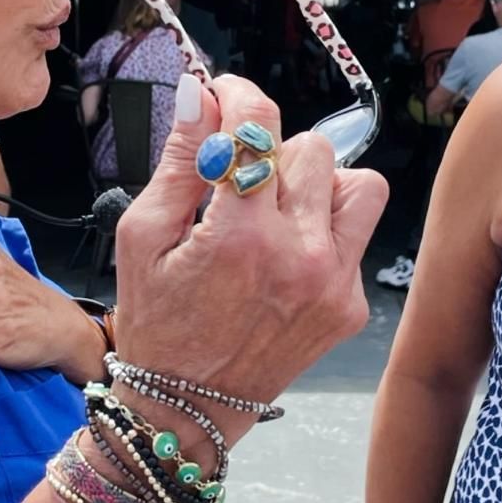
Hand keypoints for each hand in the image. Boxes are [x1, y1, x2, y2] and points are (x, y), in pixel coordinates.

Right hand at [110, 74, 387, 451]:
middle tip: (238, 184)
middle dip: (272, 155)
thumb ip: (179, 159)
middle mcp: (298, 257)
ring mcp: (333, 284)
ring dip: (318, 186)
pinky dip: (325, 233)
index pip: (258, 127)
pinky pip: (358, 236)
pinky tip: (286, 259)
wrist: (187, 408)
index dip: (238, 96)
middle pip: (311, 148)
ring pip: (358, 185)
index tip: (225, 98)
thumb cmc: (157, 325)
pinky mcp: (350, 305)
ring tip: (277, 213)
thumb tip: (201, 94)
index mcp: (239, 237)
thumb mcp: (142, 237)